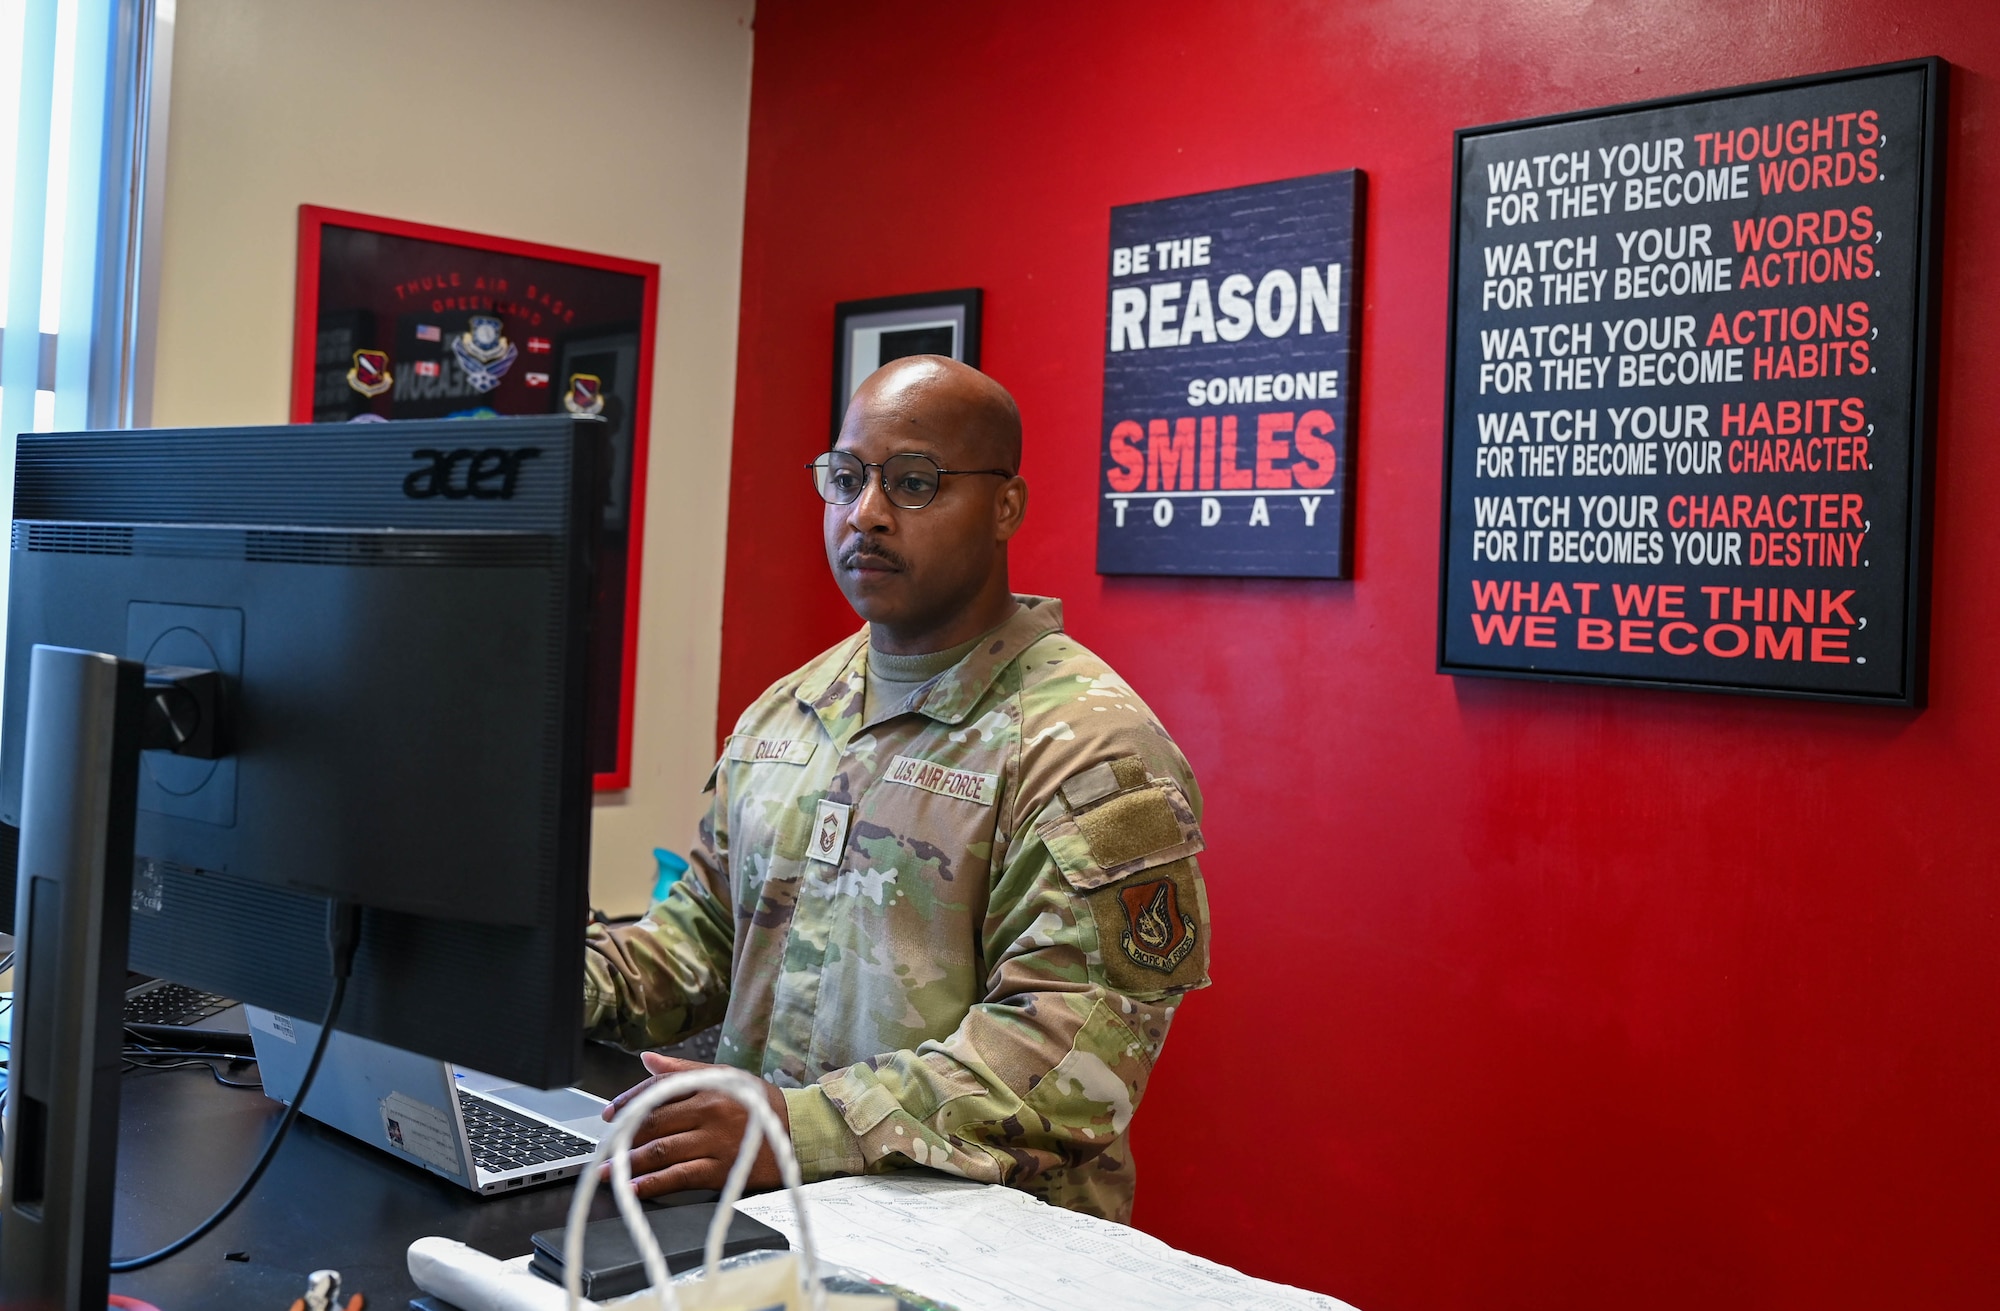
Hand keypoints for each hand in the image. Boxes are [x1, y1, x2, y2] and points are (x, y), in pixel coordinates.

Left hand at [598, 1052, 789, 1197]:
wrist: (797, 1132)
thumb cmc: (758, 1103)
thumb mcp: (725, 1076)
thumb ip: (682, 1069)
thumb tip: (646, 1059)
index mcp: (708, 1085)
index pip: (658, 1089)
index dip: (629, 1101)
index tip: (609, 1114)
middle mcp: (710, 1111)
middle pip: (654, 1122)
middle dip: (622, 1136)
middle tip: (601, 1146)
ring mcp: (715, 1142)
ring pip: (661, 1151)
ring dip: (627, 1163)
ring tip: (606, 1171)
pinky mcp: (720, 1169)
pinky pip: (679, 1177)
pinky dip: (652, 1184)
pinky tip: (633, 1188)